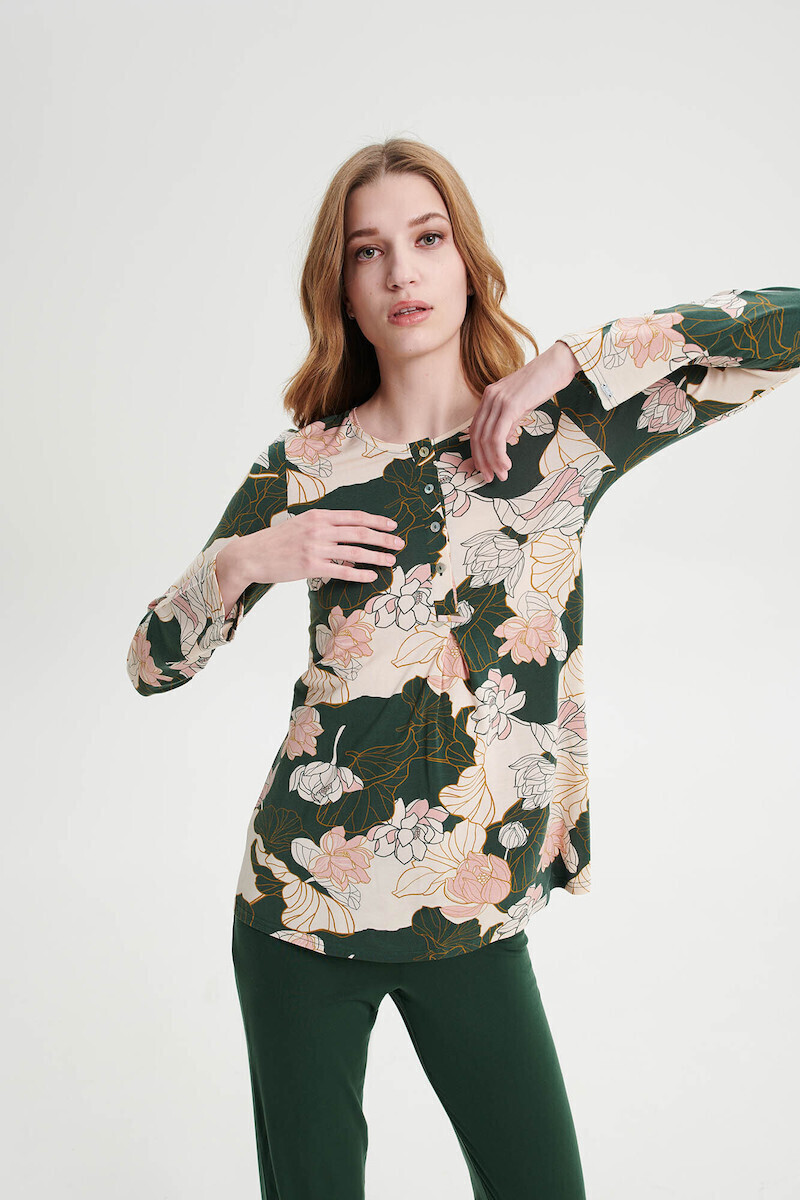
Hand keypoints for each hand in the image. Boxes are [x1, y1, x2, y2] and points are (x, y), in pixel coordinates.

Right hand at [239, 508, 405, 586]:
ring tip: (390, 561)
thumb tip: (346, 531)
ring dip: (377, 557)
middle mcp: (319, 529)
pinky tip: (372, 576)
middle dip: (383, 539)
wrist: (252, 554)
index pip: (355, 517)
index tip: (392, 525)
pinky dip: (360, 575)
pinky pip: (342, 572)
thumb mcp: (301, 523)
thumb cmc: (278, 540)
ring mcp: (316, 549)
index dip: (377, 521)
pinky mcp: (311, 567)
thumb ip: (323, 525)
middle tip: (400, 544)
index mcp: (319, 515)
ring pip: (355, 553)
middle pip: (360, 533)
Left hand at [466, 341, 579, 482]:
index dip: (477, 453)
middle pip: (476, 436)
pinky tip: (506, 464)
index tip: (485, 469)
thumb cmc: (543, 384)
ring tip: (502, 475)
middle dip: (482, 461)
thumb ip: (509, 421)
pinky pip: (498, 436)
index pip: (475, 430)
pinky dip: (499, 454)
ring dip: (493, 462)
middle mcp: (489, 397)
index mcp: (489, 397)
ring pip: (486, 439)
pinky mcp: (510, 405)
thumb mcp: (521, 404)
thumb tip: (504, 440)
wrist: (557, 365)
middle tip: (491, 478)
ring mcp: (498, 400)